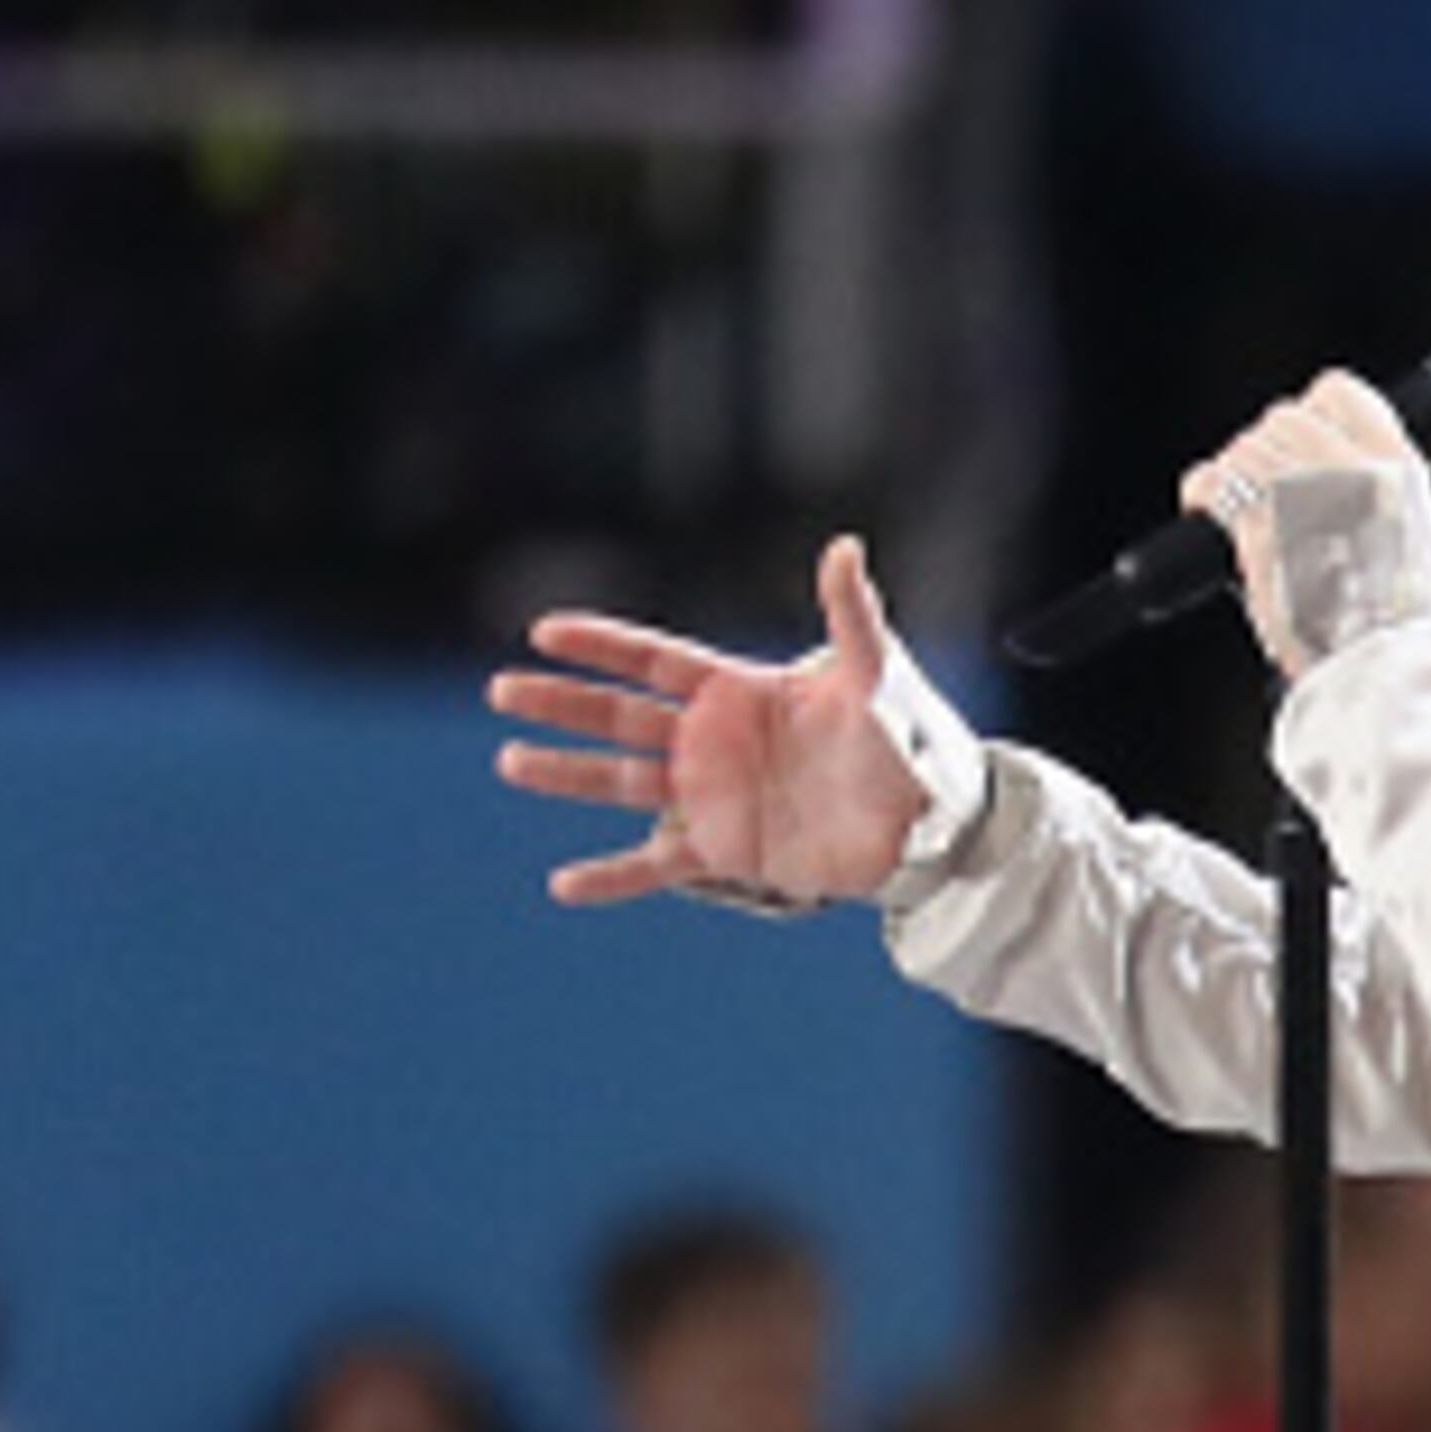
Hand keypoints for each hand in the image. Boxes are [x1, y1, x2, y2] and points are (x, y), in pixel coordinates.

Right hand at [488, 531, 923, 908]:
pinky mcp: (728, 850)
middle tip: (501, 692)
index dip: (602, 646)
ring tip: (511, 762)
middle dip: (563, 704)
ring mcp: (714, 797)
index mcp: (737, 690)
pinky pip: (658, 865)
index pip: (654, 660)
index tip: (545, 632)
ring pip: (624, 783)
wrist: (929, 816)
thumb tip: (844, 547)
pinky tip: (562, 884)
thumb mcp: (877, 672)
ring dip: (567, 773)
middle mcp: (713, 740)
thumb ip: (850, 615)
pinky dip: (611, 876)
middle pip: (621, 716)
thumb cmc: (906, 734)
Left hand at [1183, 371, 1416, 676]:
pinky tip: (1202, 511)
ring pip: (1245, 449)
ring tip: (1240, 515)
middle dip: (1268, 452)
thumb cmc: (1401, 625)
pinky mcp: (1262, 525)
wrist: (1389, 667)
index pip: (1337, 393)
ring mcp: (1304, 489)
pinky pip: (1213, 483)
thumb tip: (1327, 485)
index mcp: (1397, 464)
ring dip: (1236, 479)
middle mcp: (1350, 464)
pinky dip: (1202, 495)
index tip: (1298, 446)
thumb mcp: (1413, 540)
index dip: (1309, 414)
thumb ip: (1374, 496)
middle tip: (1266, 495)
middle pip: (1282, 417)